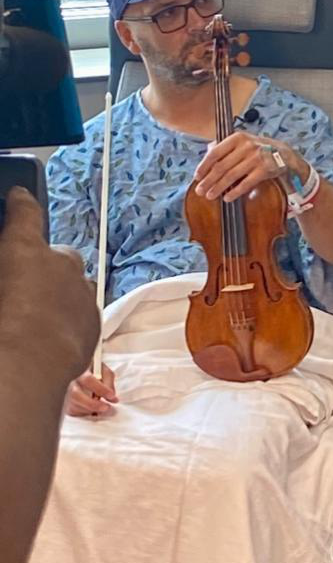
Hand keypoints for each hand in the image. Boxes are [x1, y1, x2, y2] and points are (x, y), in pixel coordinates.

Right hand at [0, 187, 99, 383]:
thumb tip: (10, 275)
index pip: (25, 211)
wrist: (28, 366)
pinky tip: (52, 333)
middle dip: (46, 264)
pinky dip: (71, 316)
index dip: (22, 202)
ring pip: (75, 283)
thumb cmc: (1, 325)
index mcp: (24, 247)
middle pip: (59, 253)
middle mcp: (60, 262)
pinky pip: (83, 309)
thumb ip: (6, 266)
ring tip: (39, 314)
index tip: (20, 196)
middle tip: (25, 286)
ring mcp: (82, 291)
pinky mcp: (94, 319)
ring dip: (62, 292)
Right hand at [65, 363, 116, 416]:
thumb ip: (109, 383)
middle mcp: (72, 384)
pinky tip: (94, 410)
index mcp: (81, 373)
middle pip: (76, 395)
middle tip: (106, 407)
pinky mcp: (68, 407)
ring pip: (75, 406)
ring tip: (102, 408)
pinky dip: (86, 413)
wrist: (86, 379)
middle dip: (93, 404)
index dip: (100, 389)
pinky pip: (75, 413)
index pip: (88, 380)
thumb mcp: (105, 373)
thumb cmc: (97, 375)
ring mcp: (68, 396)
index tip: (112, 395)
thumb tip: (112, 398)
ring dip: (91, 410)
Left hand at [193, 133, 306, 202]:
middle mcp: (246, 146)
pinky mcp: (264, 170)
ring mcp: (256, 158)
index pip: (215, 153)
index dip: (204, 166)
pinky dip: (235, 192)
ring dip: (218, 188)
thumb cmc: (258, 149)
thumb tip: (207, 151)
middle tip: (200, 191)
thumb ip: (225, 146)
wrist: (284, 154)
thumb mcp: (242, 142)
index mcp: (237, 138)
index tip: (197, 177)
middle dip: (208, 180)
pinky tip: (227, 198)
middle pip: (221, 166)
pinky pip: (246, 183)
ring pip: (231, 176)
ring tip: (210, 196)